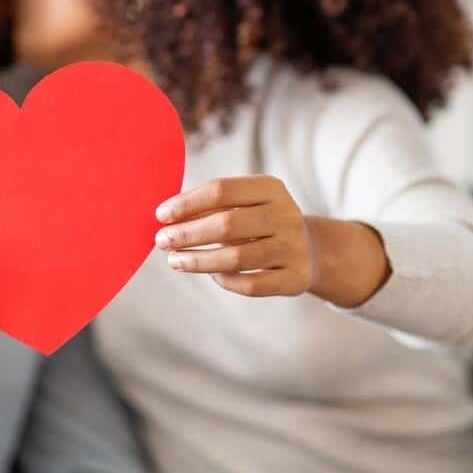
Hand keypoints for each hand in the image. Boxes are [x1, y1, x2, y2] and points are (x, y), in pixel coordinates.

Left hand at [154, 176, 317, 297]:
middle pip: (227, 224)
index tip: (161, 215)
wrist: (311, 250)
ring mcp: (294, 248)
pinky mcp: (296, 278)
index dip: (187, 203)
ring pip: (236, 258)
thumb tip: (165, 217)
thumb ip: (210, 207)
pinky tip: (209, 274)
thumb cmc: (260, 224)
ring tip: (174, 260)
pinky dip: (224, 280)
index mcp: (271, 188)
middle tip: (161, 241)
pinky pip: (250, 284)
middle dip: (187, 233)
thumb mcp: (244, 205)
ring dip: (198, 260)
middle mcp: (287, 215)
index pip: (221, 190)